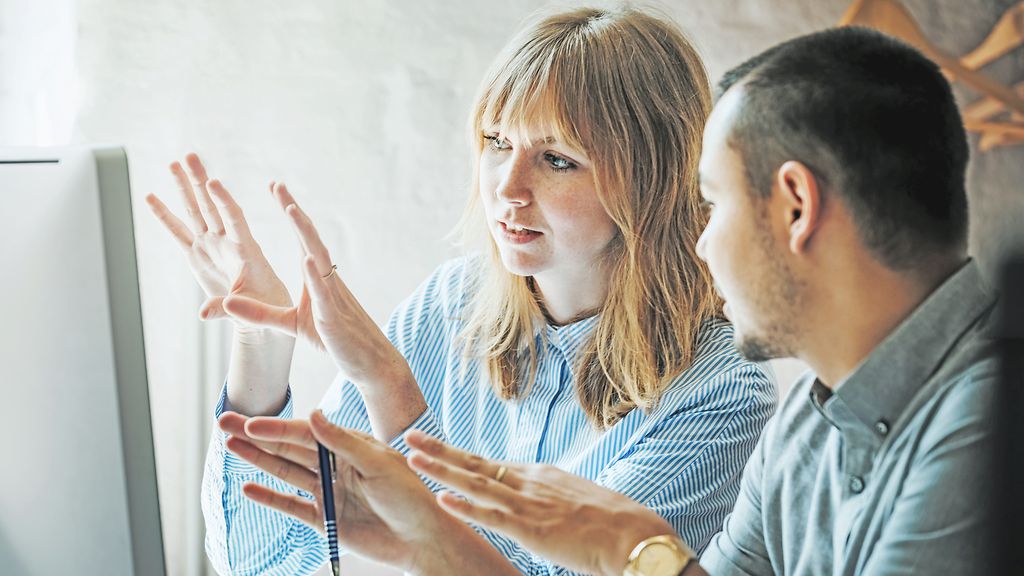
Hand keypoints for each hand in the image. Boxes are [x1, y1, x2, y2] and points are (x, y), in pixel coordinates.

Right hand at [145, 153, 291, 324]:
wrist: (261, 311)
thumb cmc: (264, 306)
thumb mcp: (250, 308)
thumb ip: (227, 308)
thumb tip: (203, 315)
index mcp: (245, 249)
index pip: (234, 219)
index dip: (224, 201)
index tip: (214, 182)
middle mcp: (226, 241)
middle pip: (211, 206)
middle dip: (200, 181)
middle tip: (190, 156)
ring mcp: (210, 245)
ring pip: (194, 212)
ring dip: (184, 188)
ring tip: (173, 163)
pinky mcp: (197, 255)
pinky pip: (177, 232)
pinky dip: (164, 216)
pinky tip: (151, 197)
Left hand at [219, 186, 424, 438]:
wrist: (369, 362)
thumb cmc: (335, 339)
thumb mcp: (290, 324)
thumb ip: (260, 313)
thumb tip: (227, 302)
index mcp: (317, 277)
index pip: (302, 238)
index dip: (289, 212)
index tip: (276, 188)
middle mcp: (326, 278)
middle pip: (309, 237)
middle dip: (293, 210)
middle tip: (277, 184)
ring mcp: (332, 295)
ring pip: (318, 257)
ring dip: (305, 233)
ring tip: (290, 209)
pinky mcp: (333, 316)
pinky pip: (324, 292)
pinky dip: (315, 274)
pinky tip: (307, 258)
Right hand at [220, 411, 512, 574]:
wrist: (424, 539)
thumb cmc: (411, 495)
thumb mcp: (380, 464)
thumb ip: (343, 442)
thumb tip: (314, 414)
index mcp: (350, 446)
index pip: (306, 433)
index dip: (277, 428)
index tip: (250, 422)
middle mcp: (336, 465)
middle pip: (289, 448)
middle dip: (256, 436)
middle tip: (224, 422)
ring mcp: (329, 492)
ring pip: (286, 472)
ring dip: (258, 460)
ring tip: (230, 446)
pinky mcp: (327, 519)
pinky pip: (292, 506)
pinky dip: (270, 497)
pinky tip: (249, 488)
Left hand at [406, 430, 678, 575]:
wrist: (635, 534)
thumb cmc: (611, 523)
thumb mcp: (573, 500)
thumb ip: (549, 498)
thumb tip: (536, 500)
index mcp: (538, 476)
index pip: (489, 464)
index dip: (457, 456)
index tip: (432, 446)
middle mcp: (529, 483)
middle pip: (474, 464)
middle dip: (440, 451)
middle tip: (409, 436)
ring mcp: (529, 504)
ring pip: (476, 484)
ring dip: (441, 471)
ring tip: (413, 459)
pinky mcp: (532, 529)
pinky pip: (492, 517)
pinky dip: (466, 507)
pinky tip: (443, 499)